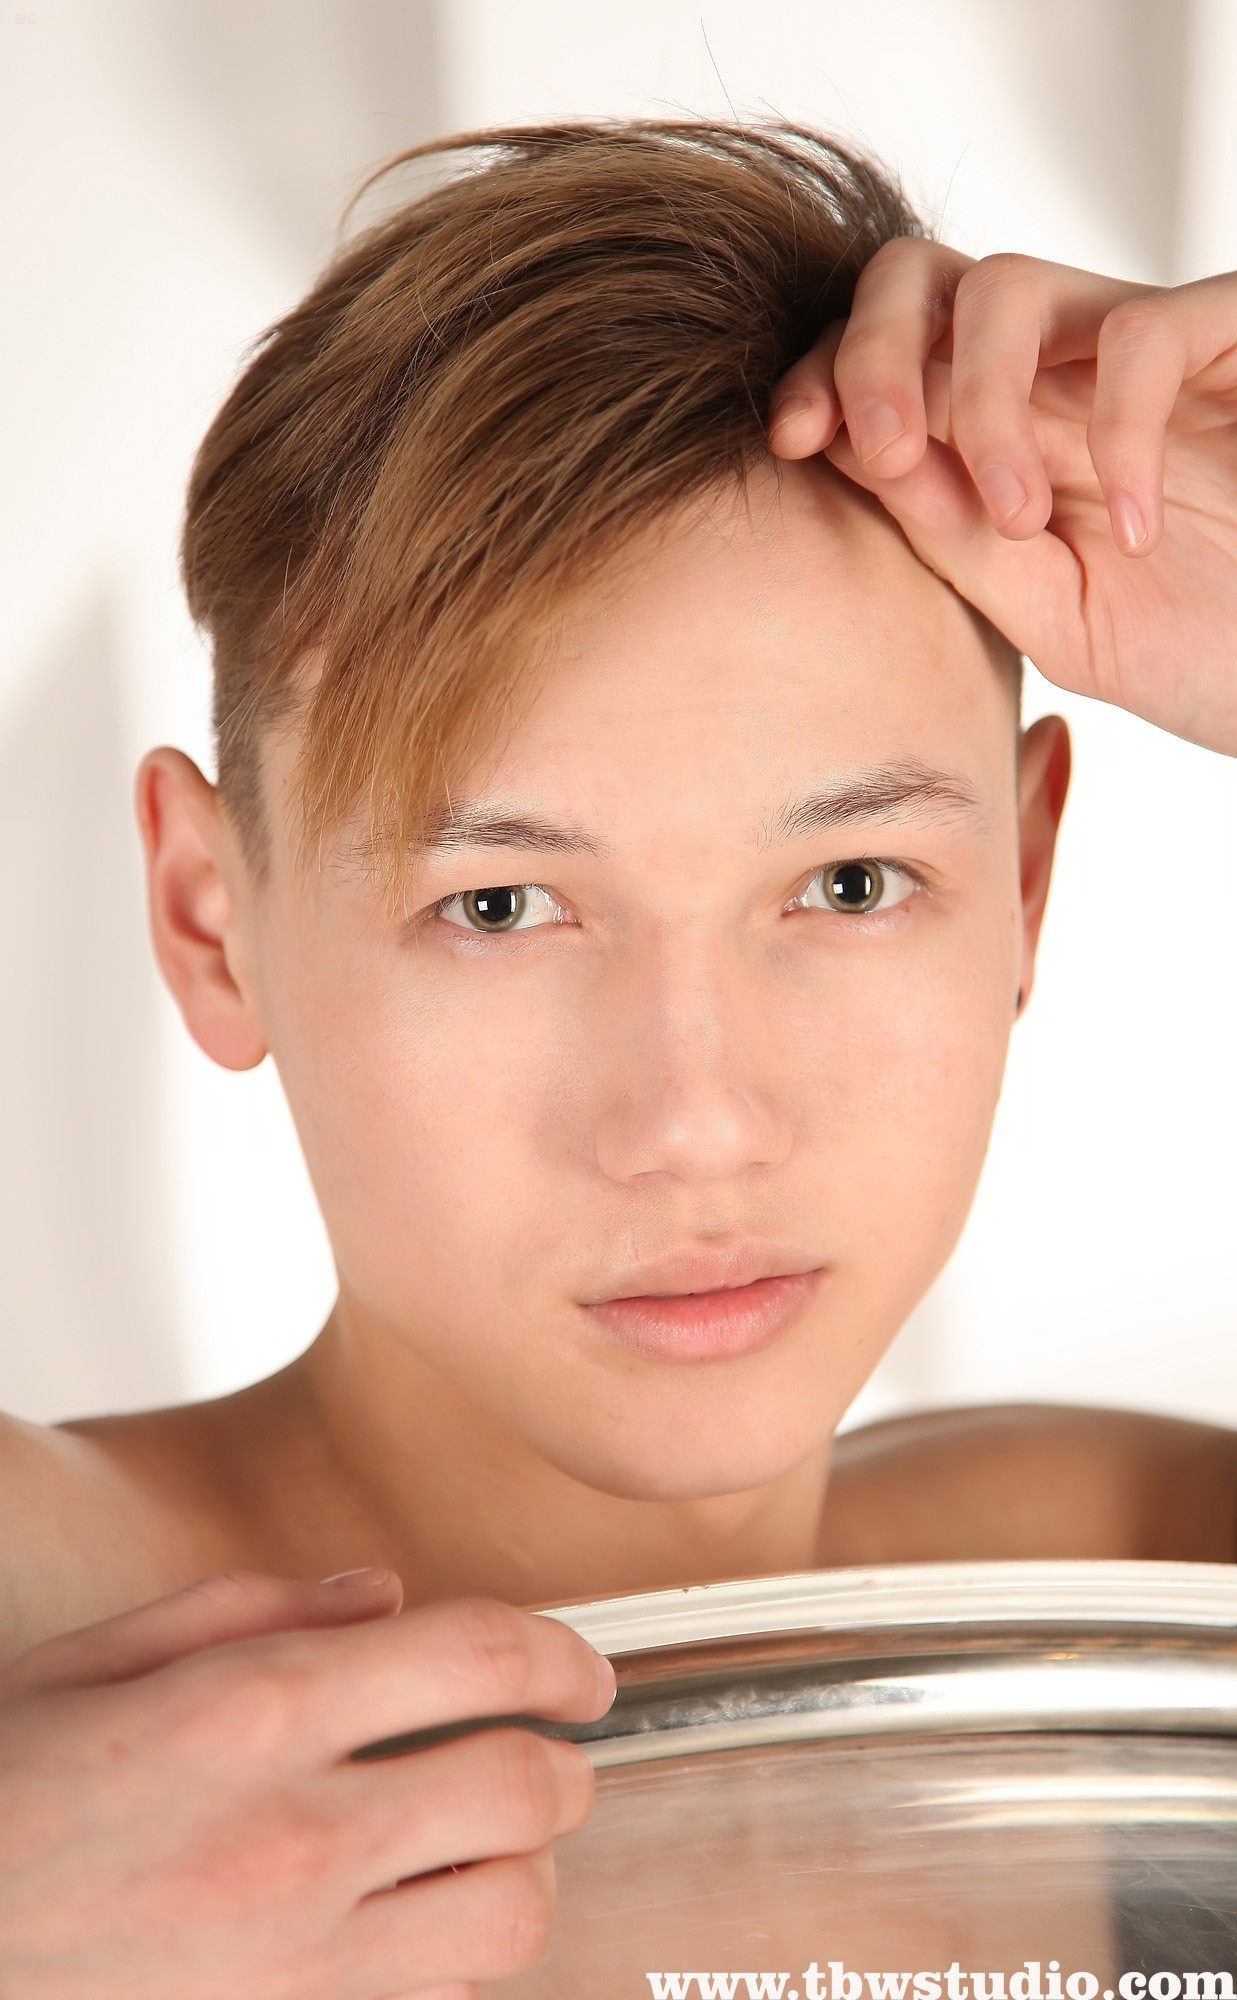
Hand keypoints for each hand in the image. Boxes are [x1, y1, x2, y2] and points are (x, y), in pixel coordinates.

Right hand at [0, 1569, 614, 1998]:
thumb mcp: (91, 1661)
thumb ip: (251, 1609)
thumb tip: (385, 1598)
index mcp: (251, 1712)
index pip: (478, 1655)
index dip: (560, 1654)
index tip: (582, 1672)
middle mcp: (292, 1838)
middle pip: (523, 1791)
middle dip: (565, 1765)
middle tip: (554, 1755)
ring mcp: (297, 1964)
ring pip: (510, 1919)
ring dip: (524, 1872)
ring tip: (494, 1850)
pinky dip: (458, 1969)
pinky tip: (417, 1935)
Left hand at [768, 239, 1236, 754]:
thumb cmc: (1193, 644)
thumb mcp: (1047, 610)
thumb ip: (954, 539)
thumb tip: (846, 463)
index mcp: (994, 430)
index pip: (879, 350)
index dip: (822, 372)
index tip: (787, 443)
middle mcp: (1055, 373)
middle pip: (921, 279)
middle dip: (873, 349)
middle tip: (879, 449)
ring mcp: (1143, 352)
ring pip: (1014, 285)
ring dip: (981, 395)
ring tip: (1015, 513)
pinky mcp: (1231, 342)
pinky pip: (1150, 333)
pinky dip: (1118, 431)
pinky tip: (1127, 528)